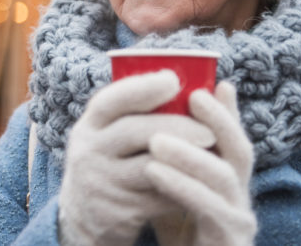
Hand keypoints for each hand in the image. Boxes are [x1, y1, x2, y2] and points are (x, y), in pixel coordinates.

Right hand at [58, 70, 215, 245]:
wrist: (86, 220)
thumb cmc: (111, 163)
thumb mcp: (109, 135)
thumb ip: (136, 113)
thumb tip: (187, 80)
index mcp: (90, 125)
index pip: (110, 100)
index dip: (142, 87)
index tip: (173, 80)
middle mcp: (88, 151)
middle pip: (134, 131)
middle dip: (177, 126)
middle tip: (210, 131)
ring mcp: (101, 183)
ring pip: (150, 167)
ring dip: (185, 160)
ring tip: (214, 156)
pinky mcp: (118, 211)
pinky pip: (158, 198)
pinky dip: (182, 188)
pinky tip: (200, 183)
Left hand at [146, 82, 255, 245]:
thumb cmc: (176, 235)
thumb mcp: (171, 192)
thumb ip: (168, 160)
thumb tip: (150, 119)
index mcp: (231, 184)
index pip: (235, 141)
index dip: (227, 113)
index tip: (210, 85)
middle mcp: (241, 199)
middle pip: (241, 152)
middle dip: (219, 120)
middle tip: (193, 97)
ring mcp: (239, 222)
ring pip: (224, 178)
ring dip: (190, 153)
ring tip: (156, 138)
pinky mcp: (230, 242)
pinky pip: (209, 210)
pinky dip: (181, 186)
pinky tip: (154, 171)